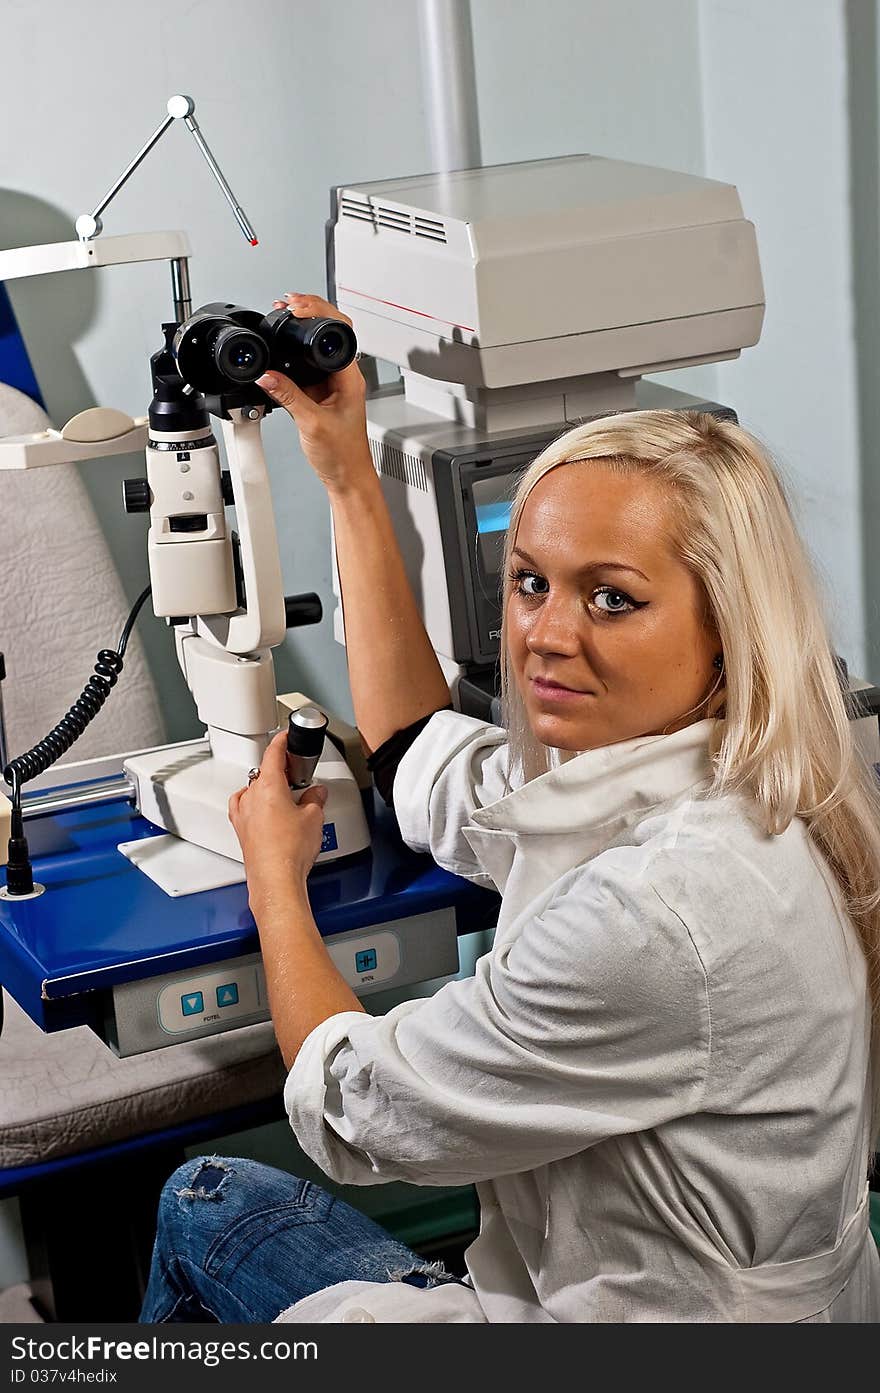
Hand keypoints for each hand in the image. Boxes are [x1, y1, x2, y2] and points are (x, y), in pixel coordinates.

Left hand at [228, 731, 327, 901]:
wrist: (276, 878)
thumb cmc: (290, 850)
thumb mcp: (314, 817)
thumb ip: (315, 799)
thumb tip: (316, 793)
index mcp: (269, 786)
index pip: (273, 753)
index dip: (281, 742)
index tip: (285, 737)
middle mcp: (251, 797)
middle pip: (263, 772)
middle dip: (279, 770)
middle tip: (295, 773)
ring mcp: (243, 814)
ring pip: (252, 790)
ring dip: (266, 788)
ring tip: (284, 796)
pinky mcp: (242, 831)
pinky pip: (245, 808)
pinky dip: (255, 804)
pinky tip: (266, 813)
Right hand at [257, 292, 372, 492]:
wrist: (346, 478)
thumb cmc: (343, 455)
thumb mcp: (311, 423)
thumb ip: (287, 396)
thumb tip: (267, 375)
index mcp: (350, 377)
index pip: (338, 331)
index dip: (317, 312)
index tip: (295, 307)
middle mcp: (343, 377)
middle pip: (327, 334)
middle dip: (307, 315)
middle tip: (285, 307)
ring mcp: (331, 385)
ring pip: (313, 352)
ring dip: (297, 338)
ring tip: (280, 325)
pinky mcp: (319, 396)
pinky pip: (303, 371)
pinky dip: (291, 361)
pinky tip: (278, 362)